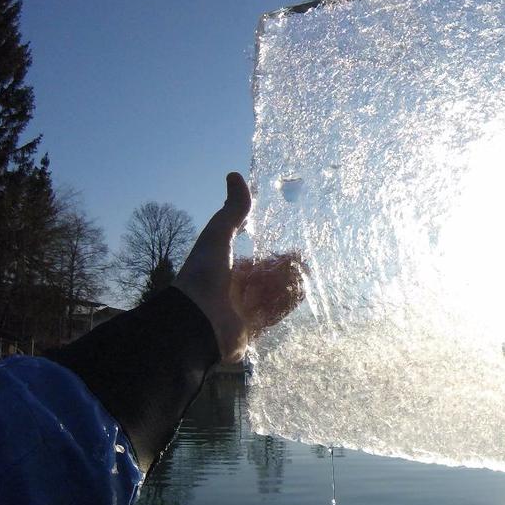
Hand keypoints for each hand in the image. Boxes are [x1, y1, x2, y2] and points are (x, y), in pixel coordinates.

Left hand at [173, 172, 304, 362]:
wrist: (195, 320)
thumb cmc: (204, 275)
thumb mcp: (218, 236)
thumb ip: (232, 211)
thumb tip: (235, 174)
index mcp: (227, 270)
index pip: (257, 262)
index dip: (276, 256)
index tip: (296, 249)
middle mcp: (236, 291)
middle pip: (269, 279)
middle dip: (287, 271)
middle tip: (306, 263)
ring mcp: (245, 311)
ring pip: (275, 296)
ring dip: (290, 286)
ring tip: (308, 276)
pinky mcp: (253, 330)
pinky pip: (275, 316)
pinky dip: (288, 304)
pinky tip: (302, 293)